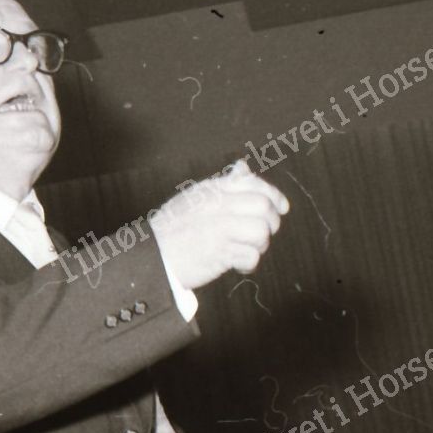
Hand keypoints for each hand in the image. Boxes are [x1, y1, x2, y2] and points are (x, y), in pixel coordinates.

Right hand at [152, 160, 289, 290]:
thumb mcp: (195, 196)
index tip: (282, 207)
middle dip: (271, 223)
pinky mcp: (219, 252)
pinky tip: (238, 265)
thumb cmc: (174, 228)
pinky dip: (249, 264)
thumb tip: (243, 167)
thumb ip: (223, 184)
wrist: (151, 255)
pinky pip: (251, 256)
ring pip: (261, 231)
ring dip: (259, 245)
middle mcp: (218, 205)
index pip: (253, 183)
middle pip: (264, 207)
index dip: (274, 195)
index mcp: (213, 190)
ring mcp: (219, 228)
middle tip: (260, 235)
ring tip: (245, 250)